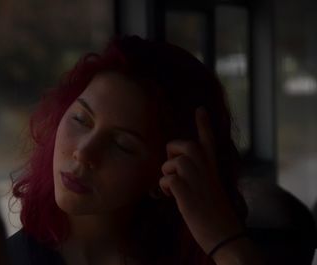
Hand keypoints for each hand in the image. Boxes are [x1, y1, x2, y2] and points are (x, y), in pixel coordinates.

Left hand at [159, 107, 243, 253]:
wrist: (224, 234)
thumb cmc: (215, 214)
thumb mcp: (211, 188)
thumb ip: (199, 175)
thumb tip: (177, 171)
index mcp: (213, 167)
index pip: (208, 140)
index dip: (203, 124)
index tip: (200, 108)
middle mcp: (206, 168)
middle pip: (183, 144)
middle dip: (172, 154)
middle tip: (174, 171)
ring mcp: (196, 178)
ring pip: (171, 162)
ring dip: (167, 175)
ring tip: (175, 190)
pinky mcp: (185, 190)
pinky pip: (166, 179)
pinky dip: (165, 188)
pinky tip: (172, 197)